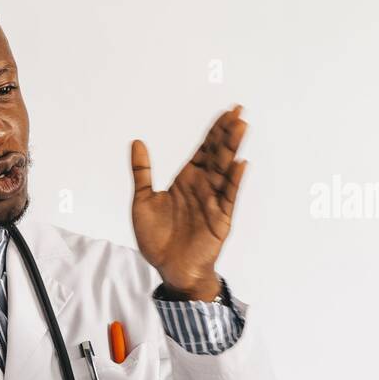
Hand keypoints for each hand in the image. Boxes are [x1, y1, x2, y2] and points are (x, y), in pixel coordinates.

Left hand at [130, 105, 247, 299]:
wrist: (168, 268)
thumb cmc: (157, 238)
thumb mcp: (142, 200)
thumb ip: (142, 172)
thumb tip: (137, 141)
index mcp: (185, 181)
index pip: (203, 150)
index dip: (214, 132)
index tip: (226, 112)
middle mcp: (202, 187)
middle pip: (217, 155)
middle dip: (226, 133)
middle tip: (237, 111)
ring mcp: (213, 202)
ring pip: (224, 170)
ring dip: (232, 149)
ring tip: (241, 128)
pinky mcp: (220, 219)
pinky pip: (228, 197)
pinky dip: (233, 181)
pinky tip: (240, 164)